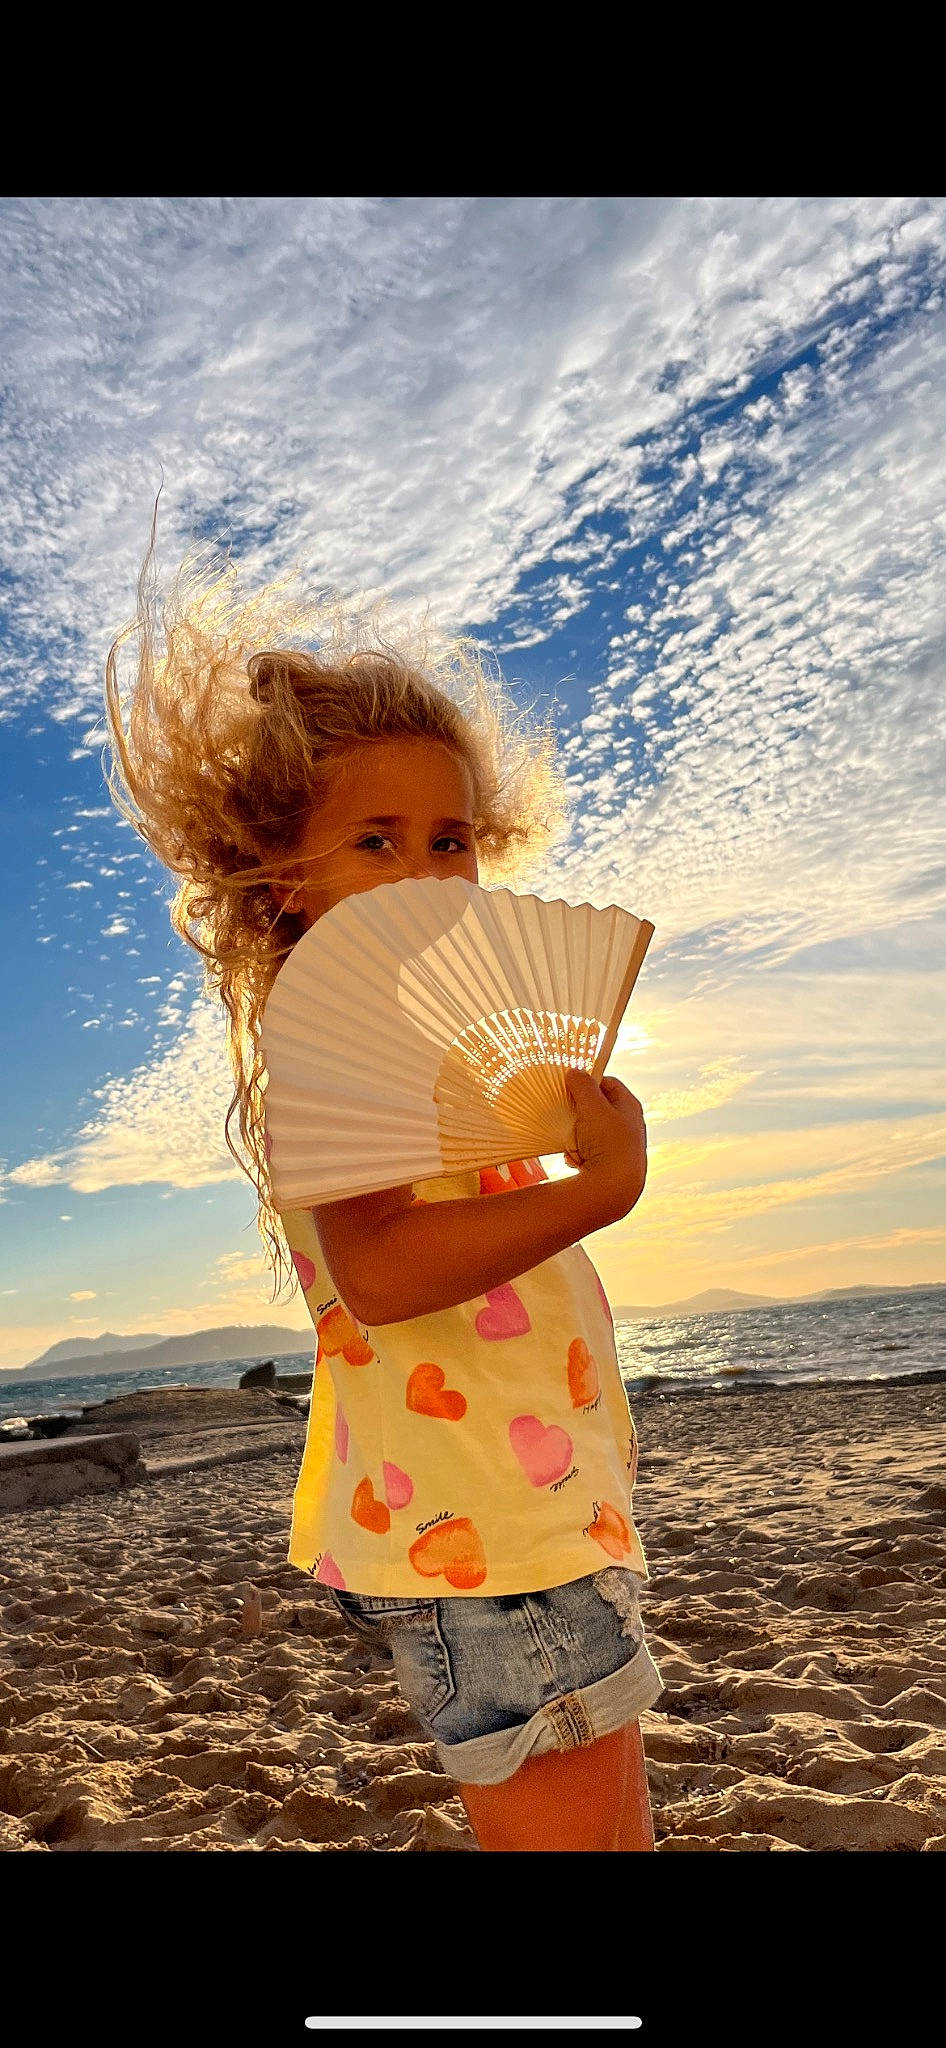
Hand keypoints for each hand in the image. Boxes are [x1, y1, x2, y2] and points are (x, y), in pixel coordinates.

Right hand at [563, 1068, 646, 1219]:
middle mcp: (629, 1124)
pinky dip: (578, 1153)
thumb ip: (582, 1086)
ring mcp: (620, 1146)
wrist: (614, 1189)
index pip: (608, 1083)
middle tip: (565, 1114)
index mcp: (630, 1106)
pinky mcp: (611, 1164)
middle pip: (598, 1107)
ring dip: (576, 1134)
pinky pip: (589, 1152)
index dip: (588, 1081)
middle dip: (578, 1111)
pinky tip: (574, 1160)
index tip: (570, 1086)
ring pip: (590, 1131)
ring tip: (572, 1142)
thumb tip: (575, 1072)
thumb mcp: (592, 1107)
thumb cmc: (607, 1143)